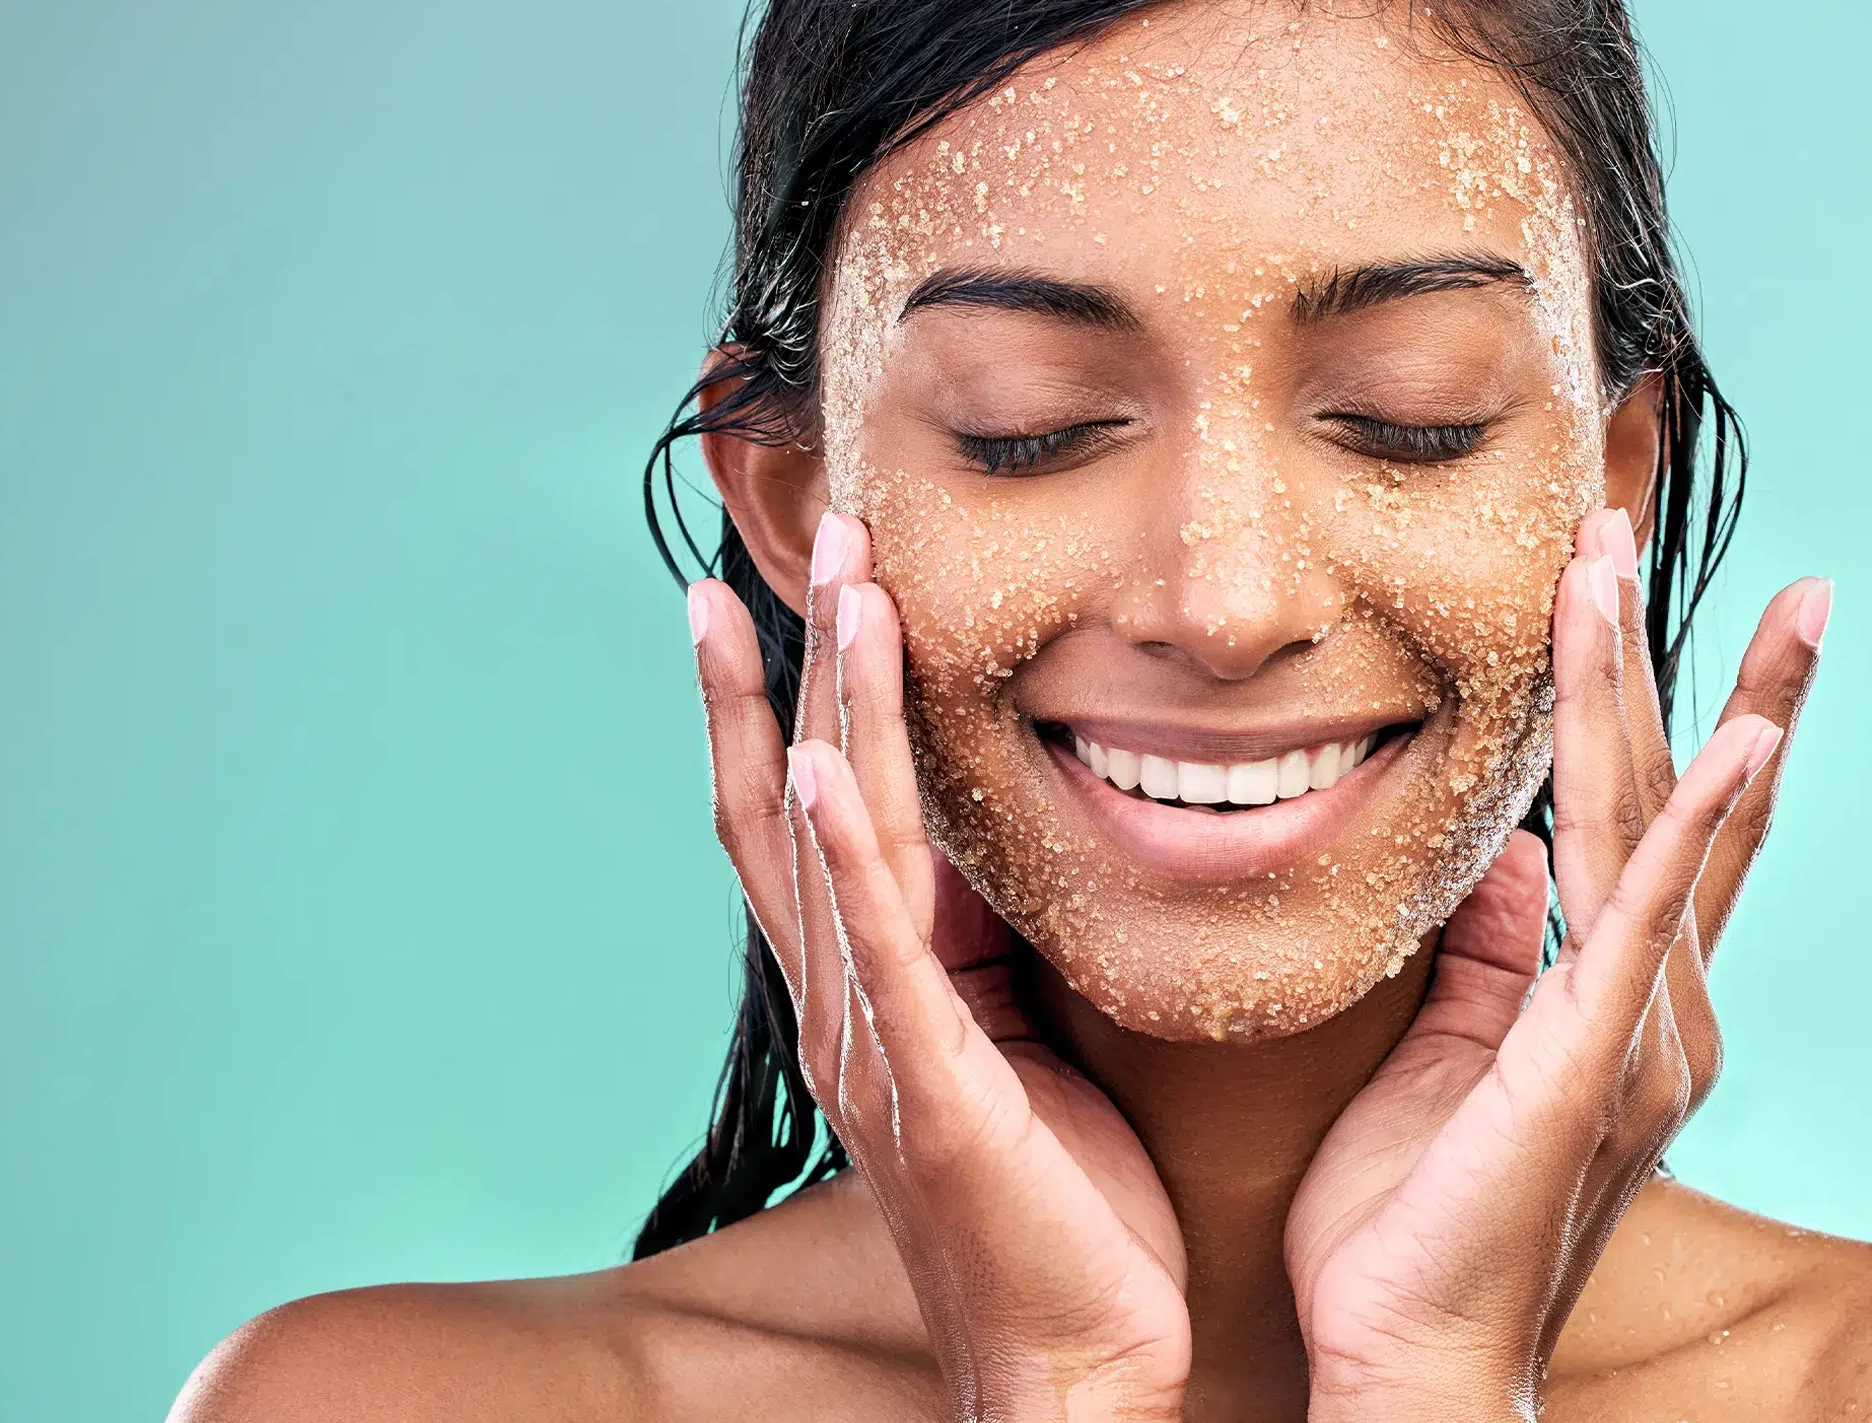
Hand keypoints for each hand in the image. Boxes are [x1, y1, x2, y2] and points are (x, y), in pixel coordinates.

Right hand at [690, 513, 1190, 1422]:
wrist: (1078, 1357)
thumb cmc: (1063, 1207)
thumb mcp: (1025, 1038)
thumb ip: (990, 943)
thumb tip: (1004, 837)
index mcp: (875, 988)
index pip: (810, 811)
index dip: (792, 694)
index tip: (793, 583)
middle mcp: (848, 1001)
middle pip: (793, 795)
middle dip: (802, 659)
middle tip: (816, 532)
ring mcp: (876, 1042)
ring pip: (827, 839)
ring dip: (825, 701)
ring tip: (831, 588)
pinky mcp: (931, 1086)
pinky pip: (873, 946)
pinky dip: (838, 847)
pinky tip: (819, 759)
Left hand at [1283, 509, 1828, 1420]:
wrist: (1410, 1361)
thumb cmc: (1415, 1225)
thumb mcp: (1459, 1050)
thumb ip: (1499, 949)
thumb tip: (1512, 850)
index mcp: (1618, 1001)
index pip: (1645, 817)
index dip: (1648, 697)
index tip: (1619, 587)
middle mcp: (1657, 1006)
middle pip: (1668, 789)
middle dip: (1647, 650)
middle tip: (1618, 519)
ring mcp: (1640, 1033)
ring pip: (1646, 818)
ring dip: (1634, 681)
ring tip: (1612, 562)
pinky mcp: (1593, 1061)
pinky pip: (1647, 916)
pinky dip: (1699, 820)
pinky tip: (1736, 736)